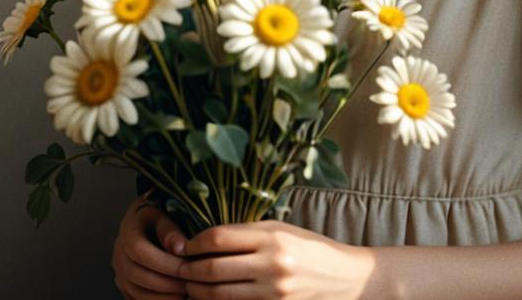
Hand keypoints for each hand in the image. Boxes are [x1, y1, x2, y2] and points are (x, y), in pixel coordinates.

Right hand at [112, 193, 188, 298]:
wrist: (148, 217)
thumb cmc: (160, 212)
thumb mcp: (165, 212)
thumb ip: (170, 229)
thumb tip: (180, 248)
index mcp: (128, 229)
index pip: (140, 251)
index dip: (163, 262)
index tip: (185, 268)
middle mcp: (119, 251)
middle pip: (136, 273)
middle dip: (165, 282)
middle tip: (188, 285)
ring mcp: (119, 270)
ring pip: (135, 290)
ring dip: (160, 296)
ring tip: (183, 294)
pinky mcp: (124, 284)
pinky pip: (136, 298)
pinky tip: (173, 298)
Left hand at [179, 220, 374, 299]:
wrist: (342, 277)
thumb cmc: (307, 247)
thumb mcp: (279, 229)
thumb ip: (246, 234)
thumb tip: (205, 239)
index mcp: (271, 236)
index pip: (218, 238)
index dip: (194, 243)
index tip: (185, 245)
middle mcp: (271, 264)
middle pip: (212, 269)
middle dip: (189, 270)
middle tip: (179, 268)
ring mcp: (273, 291)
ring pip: (218, 295)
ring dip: (197, 292)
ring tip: (189, 285)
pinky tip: (211, 298)